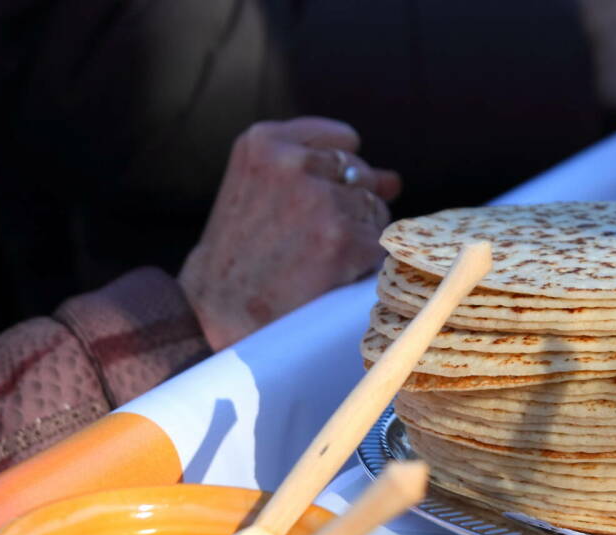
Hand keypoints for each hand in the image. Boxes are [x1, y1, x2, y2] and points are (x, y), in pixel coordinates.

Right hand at [179, 117, 400, 350]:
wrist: (222, 313)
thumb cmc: (242, 256)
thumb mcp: (260, 192)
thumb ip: (324, 173)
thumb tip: (393, 180)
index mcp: (264, 141)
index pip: (343, 141)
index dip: (339, 176)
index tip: (318, 203)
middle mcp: (293, 162)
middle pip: (361, 175)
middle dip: (349, 207)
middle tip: (307, 241)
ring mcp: (321, 199)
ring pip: (375, 210)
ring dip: (357, 236)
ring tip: (312, 259)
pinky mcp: (344, 239)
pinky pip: (380, 244)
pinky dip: (363, 263)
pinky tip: (328, 274)